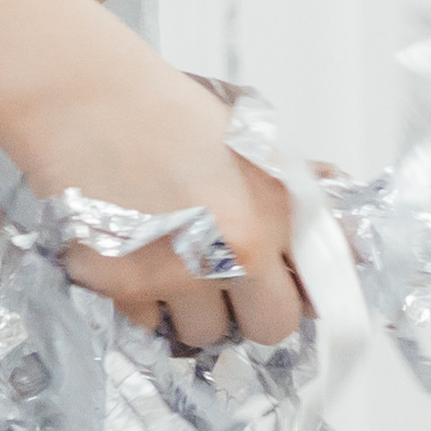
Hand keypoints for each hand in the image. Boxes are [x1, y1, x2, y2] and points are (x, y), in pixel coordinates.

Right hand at [32, 69, 302, 348]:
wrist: (83, 95)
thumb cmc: (166, 111)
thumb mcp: (252, 139)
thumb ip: (299, 193)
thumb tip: (347, 241)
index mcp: (278, 209)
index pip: (325, 288)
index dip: (305, 290)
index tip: (290, 288)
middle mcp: (235, 247)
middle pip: (271, 329)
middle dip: (252, 310)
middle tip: (226, 278)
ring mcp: (176, 270)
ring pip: (206, 335)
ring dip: (195, 310)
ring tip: (173, 262)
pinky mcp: (120, 284)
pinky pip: (147, 326)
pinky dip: (142, 303)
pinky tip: (133, 256)